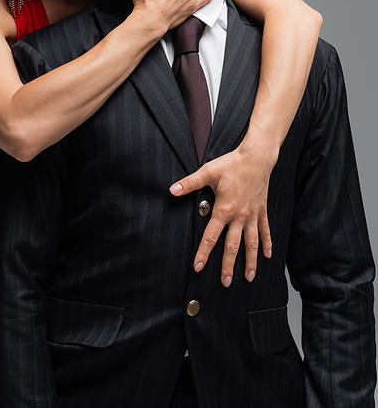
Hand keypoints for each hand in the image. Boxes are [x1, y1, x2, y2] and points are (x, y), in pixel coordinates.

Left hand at [169, 142, 274, 284]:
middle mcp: (239, 216)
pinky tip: (268, 256)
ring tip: (249, 277)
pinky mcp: (262, 210)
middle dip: (228, 266)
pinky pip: (265, 230)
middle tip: (225, 283)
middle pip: (232, 247)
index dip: (203, 253)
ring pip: (252, 243)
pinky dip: (267, 244)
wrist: (257, 157)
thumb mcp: (208, 172)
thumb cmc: (232, 164)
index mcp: (224, 210)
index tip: (198, 267)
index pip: (211, 236)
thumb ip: (189, 183)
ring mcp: (252, 215)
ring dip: (250, 261)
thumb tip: (172, 190)